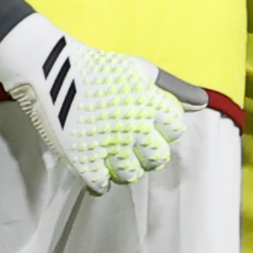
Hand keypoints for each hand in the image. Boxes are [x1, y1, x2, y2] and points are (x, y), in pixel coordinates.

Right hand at [0, 9, 190, 193]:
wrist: (49, 70)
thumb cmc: (98, 67)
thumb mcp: (141, 70)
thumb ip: (174, 87)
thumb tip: (203, 103)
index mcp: (150, 104)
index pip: (175, 130)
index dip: (164, 129)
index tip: (151, 124)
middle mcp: (133, 128)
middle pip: (157, 158)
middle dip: (150, 154)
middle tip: (133, 145)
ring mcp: (108, 146)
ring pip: (131, 174)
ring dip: (126, 168)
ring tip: (114, 157)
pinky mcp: (82, 160)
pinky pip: (101, 185)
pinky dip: (101, 182)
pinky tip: (96, 169)